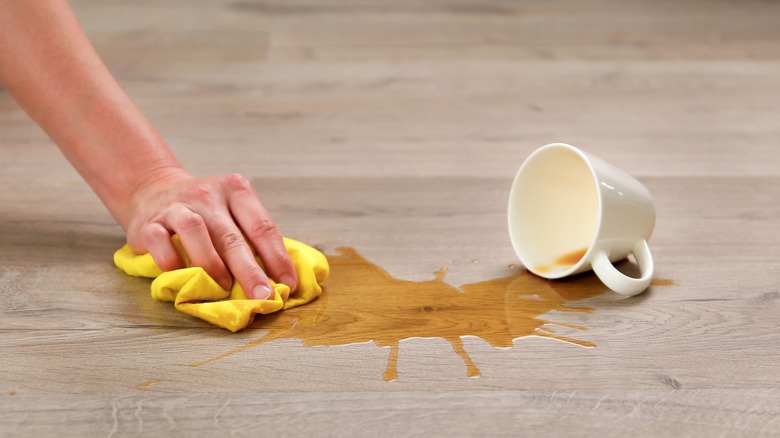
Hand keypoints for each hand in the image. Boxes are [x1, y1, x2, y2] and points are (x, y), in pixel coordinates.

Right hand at [122, 167, 297, 299]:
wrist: (152, 188)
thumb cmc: (205, 210)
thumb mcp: (233, 210)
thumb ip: (252, 237)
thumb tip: (280, 279)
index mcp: (236, 190)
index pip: (262, 226)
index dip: (277, 258)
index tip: (290, 285)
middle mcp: (207, 195)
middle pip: (232, 236)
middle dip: (250, 271)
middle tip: (263, 296)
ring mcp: (177, 206)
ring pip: (195, 232)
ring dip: (212, 264)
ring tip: (223, 287)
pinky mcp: (149, 222)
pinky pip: (159, 242)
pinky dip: (171, 261)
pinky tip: (181, 277)